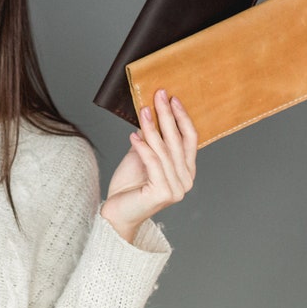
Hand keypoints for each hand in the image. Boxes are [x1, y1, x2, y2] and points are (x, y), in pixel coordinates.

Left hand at [100, 89, 196, 241]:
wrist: (116, 213)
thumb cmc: (128, 187)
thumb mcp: (141, 157)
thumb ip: (150, 140)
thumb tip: (150, 116)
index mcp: (186, 171)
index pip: (190, 139)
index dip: (182, 117)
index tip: (172, 98)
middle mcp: (185, 180)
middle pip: (178, 141)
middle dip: (168, 115)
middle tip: (160, 95)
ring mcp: (176, 189)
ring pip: (164, 150)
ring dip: (153, 127)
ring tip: (144, 111)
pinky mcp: (163, 193)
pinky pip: (153, 162)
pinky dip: (143, 147)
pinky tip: (133, 135)